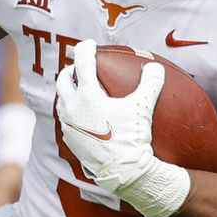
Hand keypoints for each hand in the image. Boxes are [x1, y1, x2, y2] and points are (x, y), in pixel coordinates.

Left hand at [55, 41, 189, 216]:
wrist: (123, 171)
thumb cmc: (132, 137)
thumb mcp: (143, 107)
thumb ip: (149, 83)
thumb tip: (155, 67)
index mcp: (87, 95)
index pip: (81, 62)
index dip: (85, 49)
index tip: (89, 44)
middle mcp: (72, 108)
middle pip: (63, 80)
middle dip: (70, 70)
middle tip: (80, 67)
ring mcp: (69, 126)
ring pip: (62, 101)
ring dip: (69, 92)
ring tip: (79, 90)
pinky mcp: (70, 140)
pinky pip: (66, 121)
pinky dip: (72, 112)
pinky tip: (83, 116)